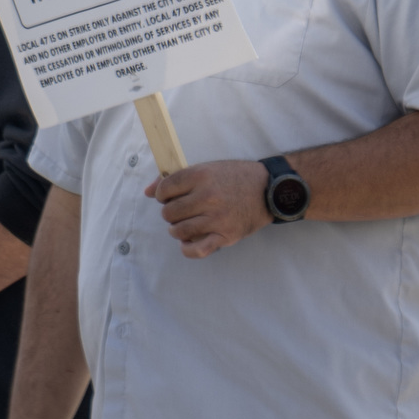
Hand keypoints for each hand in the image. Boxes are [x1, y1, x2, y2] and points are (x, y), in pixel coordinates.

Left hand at [146, 159, 268, 258]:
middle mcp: (207, 197)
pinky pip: (197, 250)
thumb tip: (148, 191)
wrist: (270, 189)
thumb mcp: (207, 168)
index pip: (165, 190)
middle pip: (169, 213)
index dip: (162, 194)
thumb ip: (177, 179)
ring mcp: (216, 218)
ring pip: (178, 231)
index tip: (170, 196)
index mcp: (201, 176)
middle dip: (170, 213)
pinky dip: (187, 248)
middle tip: (181, 211)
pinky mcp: (226, 235)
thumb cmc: (236, 177)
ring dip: (177, 230)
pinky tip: (188, 242)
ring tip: (185, 225)